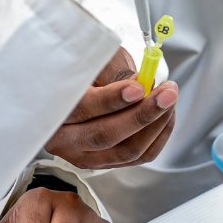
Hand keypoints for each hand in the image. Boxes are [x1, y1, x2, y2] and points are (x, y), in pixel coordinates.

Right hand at [45, 48, 178, 168]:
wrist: (81, 86)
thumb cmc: (86, 68)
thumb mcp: (94, 60)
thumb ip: (113, 71)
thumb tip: (142, 84)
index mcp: (53, 109)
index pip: (81, 108)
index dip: (111, 99)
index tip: (138, 88)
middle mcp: (64, 140)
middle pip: (105, 135)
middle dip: (142, 114)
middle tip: (168, 93)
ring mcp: (86, 156)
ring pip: (126, 150)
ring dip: (155, 124)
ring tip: (170, 97)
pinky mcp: (108, 162)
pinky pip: (140, 156)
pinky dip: (159, 135)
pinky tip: (166, 114)